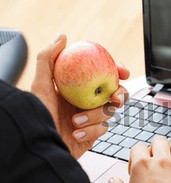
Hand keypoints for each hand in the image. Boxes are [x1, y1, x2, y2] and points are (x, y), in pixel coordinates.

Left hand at [31, 34, 129, 158]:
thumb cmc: (36, 116)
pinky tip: (76, 134)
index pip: (103, 74)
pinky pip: (102, 130)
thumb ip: (48, 59)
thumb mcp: (40, 85)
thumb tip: (62, 37)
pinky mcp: (92, 134)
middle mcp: (86, 101)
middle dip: (119, 94)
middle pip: (114, 93)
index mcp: (78, 87)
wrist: (38, 146)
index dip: (116, 71)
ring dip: (94, 117)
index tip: (122, 72)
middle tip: (114, 98)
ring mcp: (91, 118)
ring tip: (75, 121)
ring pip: (109, 112)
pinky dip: (90, 131)